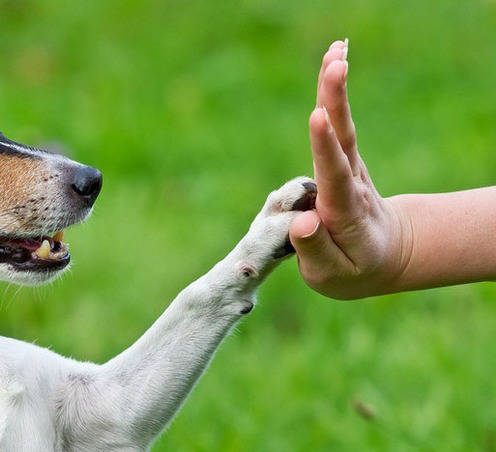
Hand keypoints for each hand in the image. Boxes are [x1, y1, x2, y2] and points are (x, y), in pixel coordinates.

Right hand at [288, 40, 412, 299]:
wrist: (385, 254)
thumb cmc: (353, 269)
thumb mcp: (333, 276)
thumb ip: (316, 250)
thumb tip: (302, 221)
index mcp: (345, 213)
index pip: (335, 177)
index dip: (325, 148)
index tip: (318, 118)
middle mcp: (350, 184)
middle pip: (343, 140)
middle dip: (336, 102)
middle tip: (335, 65)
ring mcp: (349, 168)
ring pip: (342, 126)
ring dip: (336, 89)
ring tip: (335, 51)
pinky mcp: (343, 159)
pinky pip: (337, 124)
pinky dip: (334, 94)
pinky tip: (332, 61)